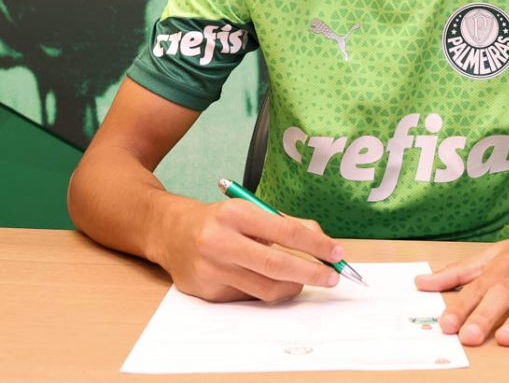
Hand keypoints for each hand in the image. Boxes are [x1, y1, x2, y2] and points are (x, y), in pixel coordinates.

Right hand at [153, 198, 344, 302]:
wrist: (171, 233)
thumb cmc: (221, 221)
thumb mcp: (252, 211)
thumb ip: (289, 224)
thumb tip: (323, 245)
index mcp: (236, 214)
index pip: (287, 231)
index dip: (317, 246)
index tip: (337, 254)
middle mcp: (221, 241)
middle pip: (277, 264)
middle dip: (311, 273)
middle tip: (332, 277)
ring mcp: (212, 269)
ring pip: (266, 288)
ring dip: (292, 286)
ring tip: (301, 280)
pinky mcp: (208, 292)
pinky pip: (249, 297)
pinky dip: (264, 290)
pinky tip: (263, 280)